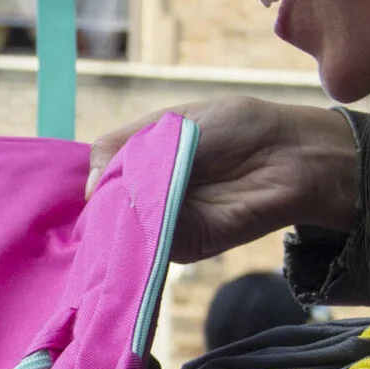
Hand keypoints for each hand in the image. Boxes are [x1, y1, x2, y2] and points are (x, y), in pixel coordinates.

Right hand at [87, 96, 358, 263]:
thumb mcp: (170, 122)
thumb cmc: (237, 127)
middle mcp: (147, 197)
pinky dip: (140, 235)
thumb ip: (122, 146)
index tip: (79, 178)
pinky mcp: (183, 246)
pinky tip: (141, 216)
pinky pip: (147, 246)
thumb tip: (88, 188)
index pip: (97, 178)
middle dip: (99, 202)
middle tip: (101, 193)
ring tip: (129, 198)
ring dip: (119, 218)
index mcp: (140, 164)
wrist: (290, 153)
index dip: (89, 179)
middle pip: (103, 208)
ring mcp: (163, 225)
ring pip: (120, 229)